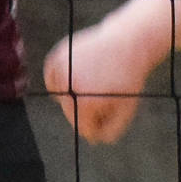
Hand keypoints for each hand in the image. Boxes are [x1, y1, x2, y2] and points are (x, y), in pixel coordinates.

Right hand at [43, 19, 151, 143]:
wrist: (128, 41)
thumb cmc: (129, 78)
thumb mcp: (127, 109)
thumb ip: (111, 130)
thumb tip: (93, 140)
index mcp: (86, 103)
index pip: (84, 129)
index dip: (101, 122)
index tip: (113, 106)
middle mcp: (69, 87)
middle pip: (70, 114)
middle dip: (87, 110)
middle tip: (105, 92)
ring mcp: (61, 70)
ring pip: (59, 97)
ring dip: (73, 96)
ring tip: (92, 83)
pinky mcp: (56, 57)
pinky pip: (52, 79)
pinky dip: (61, 81)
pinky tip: (77, 75)